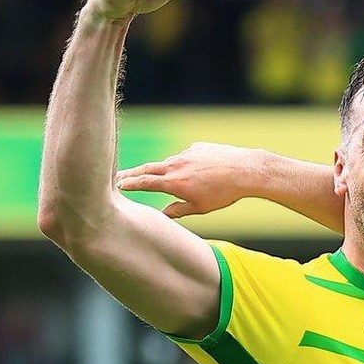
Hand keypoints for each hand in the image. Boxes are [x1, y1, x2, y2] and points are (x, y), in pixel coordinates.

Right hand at [116, 142, 268, 217]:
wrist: (246, 170)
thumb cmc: (224, 193)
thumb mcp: (199, 208)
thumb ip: (178, 211)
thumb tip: (163, 215)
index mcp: (174, 182)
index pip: (144, 182)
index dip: (129, 184)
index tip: (117, 184)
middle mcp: (176, 165)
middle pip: (148, 168)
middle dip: (132, 173)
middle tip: (119, 176)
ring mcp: (186, 154)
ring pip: (168, 163)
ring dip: (162, 170)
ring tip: (161, 178)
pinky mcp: (198, 147)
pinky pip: (186, 157)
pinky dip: (185, 164)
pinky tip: (196, 172)